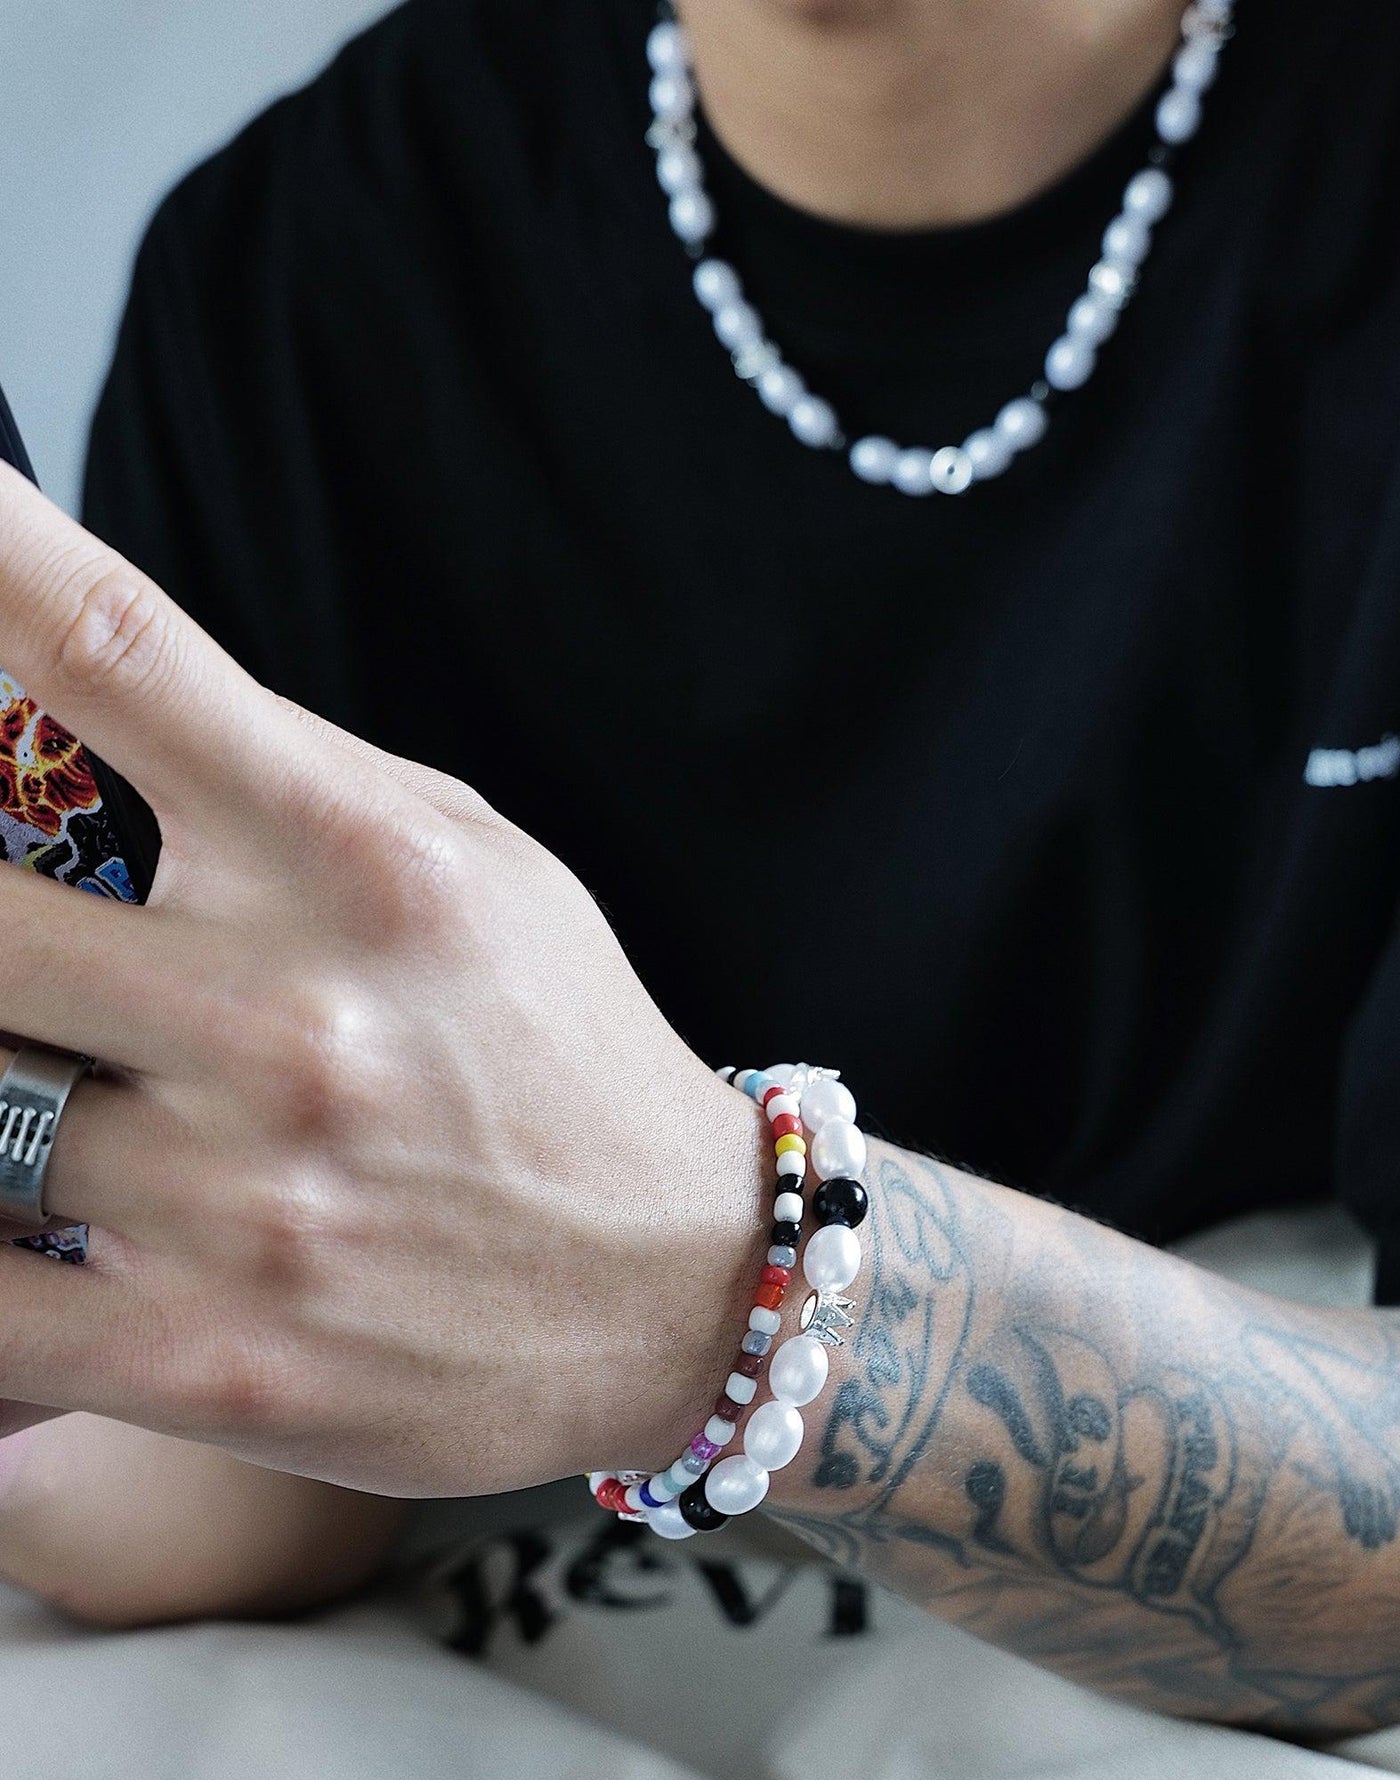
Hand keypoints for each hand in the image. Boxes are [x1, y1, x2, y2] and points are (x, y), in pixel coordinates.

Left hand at [0, 464, 768, 1495]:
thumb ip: (283, 784)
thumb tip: (63, 697)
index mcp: (365, 860)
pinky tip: (20, 1214)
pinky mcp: (207, 1357)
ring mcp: (243, 1196)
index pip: (106, 648)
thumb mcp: (470, 867)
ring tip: (67, 1055)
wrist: (682, 1284)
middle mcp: (296, 1014)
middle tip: (19, 936)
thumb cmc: (558, 1052)